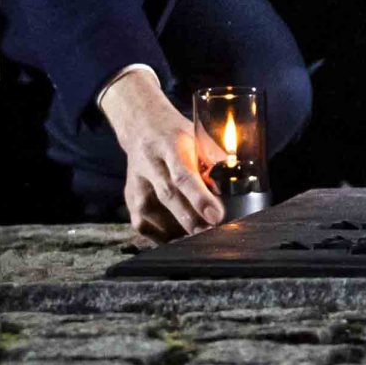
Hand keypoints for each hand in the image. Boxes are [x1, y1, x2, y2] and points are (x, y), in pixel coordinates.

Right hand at [99, 67, 225, 242]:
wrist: (142, 127)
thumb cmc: (177, 135)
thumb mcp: (197, 136)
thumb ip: (214, 159)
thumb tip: (235, 183)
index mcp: (169, 144)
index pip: (183, 174)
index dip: (200, 198)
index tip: (217, 216)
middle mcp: (148, 165)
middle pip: (168, 197)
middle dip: (191, 220)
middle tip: (212, 233)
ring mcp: (136, 184)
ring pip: (153, 216)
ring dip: (178, 230)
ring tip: (201, 236)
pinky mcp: (129, 199)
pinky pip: (144, 226)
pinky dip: (162, 236)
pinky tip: (179, 236)